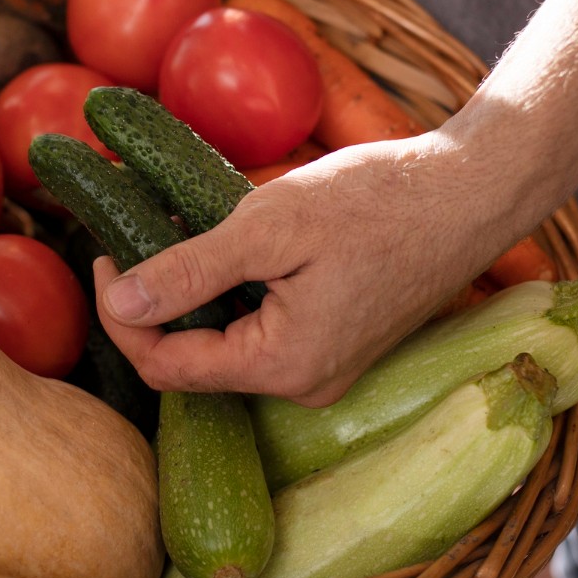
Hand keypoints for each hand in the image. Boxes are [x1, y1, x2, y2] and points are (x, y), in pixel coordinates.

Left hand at [94, 131, 506, 406]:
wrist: (471, 192)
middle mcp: (303, 385)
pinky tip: (229, 243)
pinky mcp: (338, 342)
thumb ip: (189, 271)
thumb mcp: (269, 226)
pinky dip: (233, 292)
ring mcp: (324, 368)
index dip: (121, 314)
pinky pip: (263, 331)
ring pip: (226, 344)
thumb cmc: (378, 202)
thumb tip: (120, 302)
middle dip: (155, 303)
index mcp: (282, 367)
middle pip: (193, 361)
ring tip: (181, 229)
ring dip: (193, 293)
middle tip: (136, 236)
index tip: (106, 252)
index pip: (165, 367)